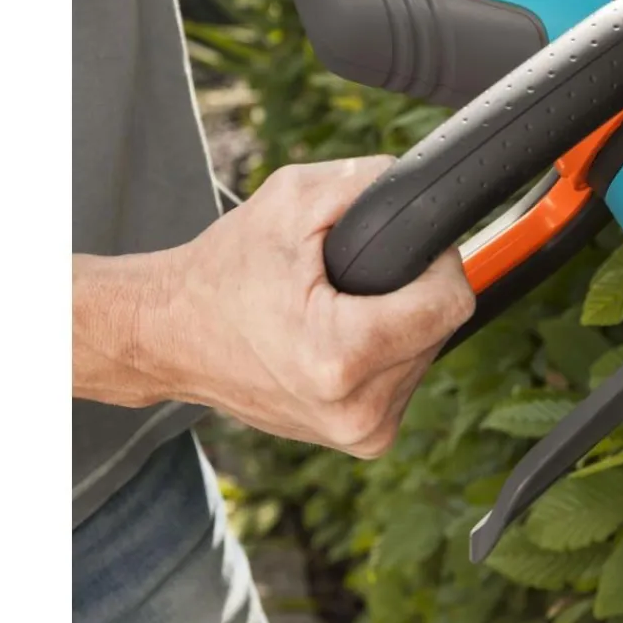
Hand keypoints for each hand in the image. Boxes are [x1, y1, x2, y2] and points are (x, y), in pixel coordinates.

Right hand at [74, 157, 474, 458]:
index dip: (436, 259)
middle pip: (444, 324)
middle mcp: (357, 410)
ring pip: (431, 349)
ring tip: (339, 303)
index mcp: (341, 356)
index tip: (404, 246)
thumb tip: (424, 187)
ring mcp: (361, 433)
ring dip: (402, 317)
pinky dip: (389, 345)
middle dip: (413, 286)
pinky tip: (345, 331)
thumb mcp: (293, 199)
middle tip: (354, 272)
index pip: (450, 301)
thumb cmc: (225, 269)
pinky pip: (409, 374)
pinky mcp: (363, 440)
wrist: (172, 335)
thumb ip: (368, 182)